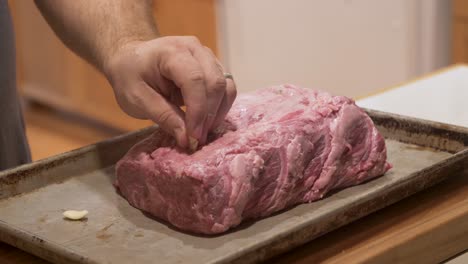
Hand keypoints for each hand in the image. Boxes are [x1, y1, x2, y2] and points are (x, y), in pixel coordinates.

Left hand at [104, 36, 236, 147]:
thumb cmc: (130, 76)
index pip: (194, 80)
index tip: (193, 137)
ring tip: (202, 132)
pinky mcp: (213, 67)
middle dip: (209, 115)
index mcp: (172, 52)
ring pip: (225, 86)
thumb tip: (187, 139)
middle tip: (197, 139)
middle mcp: (195, 49)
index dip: (198, 111)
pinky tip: (207, 122)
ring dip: (218, 113)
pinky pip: (226, 88)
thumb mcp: (136, 99)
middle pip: (215, 83)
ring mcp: (207, 56)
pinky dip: (220, 107)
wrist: (131, 58)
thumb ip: (163, 117)